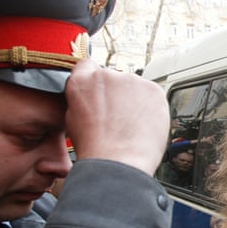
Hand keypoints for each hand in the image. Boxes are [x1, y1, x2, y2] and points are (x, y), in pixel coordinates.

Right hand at [64, 59, 169, 175]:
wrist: (117, 161)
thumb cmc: (96, 148)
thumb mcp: (74, 119)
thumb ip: (84, 99)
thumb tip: (94, 97)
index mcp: (82, 81)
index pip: (88, 66)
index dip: (96, 81)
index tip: (102, 93)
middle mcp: (107, 75)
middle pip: (115, 79)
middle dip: (118, 94)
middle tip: (119, 118)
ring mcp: (132, 81)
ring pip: (135, 87)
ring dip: (135, 100)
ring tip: (132, 125)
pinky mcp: (153, 89)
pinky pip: (152, 94)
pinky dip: (151, 106)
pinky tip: (144, 124)